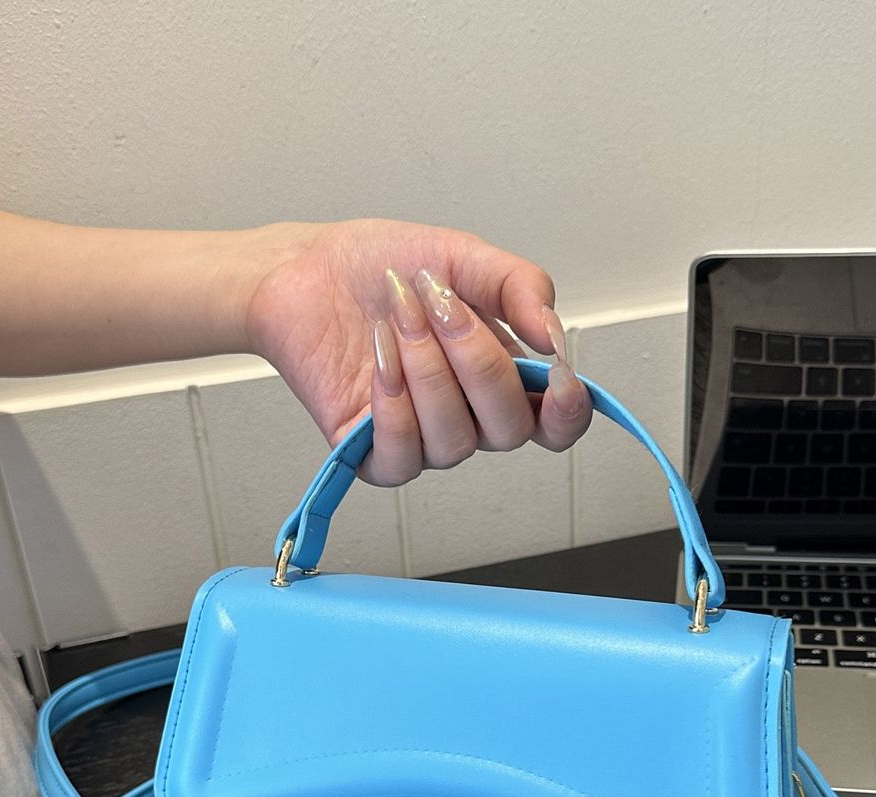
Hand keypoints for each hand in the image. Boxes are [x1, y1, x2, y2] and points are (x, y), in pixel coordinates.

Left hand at [245, 218, 591, 484]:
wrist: (306, 269)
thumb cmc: (381, 268)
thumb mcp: (463, 257)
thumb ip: (520, 287)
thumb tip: (555, 335)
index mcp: (501, 376)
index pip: (556, 424)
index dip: (568, 412)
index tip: (558, 375)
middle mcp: (469, 417)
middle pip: (509, 430)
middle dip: (477, 361)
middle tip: (441, 305)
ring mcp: (423, 439)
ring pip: (454, 442)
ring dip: (427, 371)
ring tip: (399, 317)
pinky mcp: (372, 454)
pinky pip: (402, 461)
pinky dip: (393, 407)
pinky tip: (379, 358)